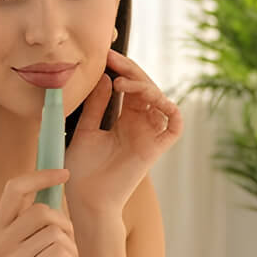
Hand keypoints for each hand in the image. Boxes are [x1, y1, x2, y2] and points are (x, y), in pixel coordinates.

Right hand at [0, 168, 75, 256]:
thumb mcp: (33, 248)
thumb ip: (37, 223)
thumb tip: (55, 185)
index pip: (15, 188)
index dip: (41, 175)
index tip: (65, 173)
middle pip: (42, 210)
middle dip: (65, 225)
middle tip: (67, 246)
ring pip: (56, 231)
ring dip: (70, 247)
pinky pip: (61, 250)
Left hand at [63, 49, 183, 217]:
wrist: (86, 201)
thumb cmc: (82, 172)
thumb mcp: (84, 131)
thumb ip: (96, 106)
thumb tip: (105, 78)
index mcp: (122, 121)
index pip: (129, 87)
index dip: (121, 69)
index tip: (105, 56)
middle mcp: (138, 126)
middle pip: (145, 89)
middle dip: (131, 71)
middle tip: (113, 59)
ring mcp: (148, 136)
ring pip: (159, 100)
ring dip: (144, 86)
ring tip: (122, 82)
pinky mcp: (155, 149)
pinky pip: (174, 125)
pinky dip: (170, 109)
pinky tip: (152, 97)